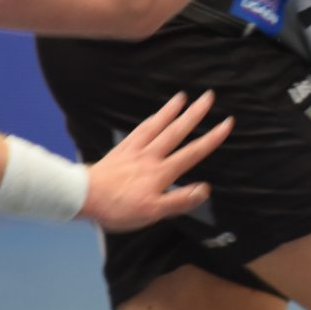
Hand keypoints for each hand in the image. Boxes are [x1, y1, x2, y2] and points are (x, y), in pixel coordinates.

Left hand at [80, 92, 234, 230]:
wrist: (83, 197)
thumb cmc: (117, 208)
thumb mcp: (151, 212)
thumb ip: (179, 200)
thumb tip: (204, 189)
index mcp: (161, 173)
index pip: (192, 153)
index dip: (211, 139)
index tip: (227, 123)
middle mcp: (151, 157)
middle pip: (177, 132)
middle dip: (195, 114)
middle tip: (209, 97)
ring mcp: (135, 151)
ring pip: (157, 126)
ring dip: (171, 111)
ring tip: (183, 96)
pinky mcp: (121, 151)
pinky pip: (138, 131)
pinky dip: (150, 120)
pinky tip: (154, 116)